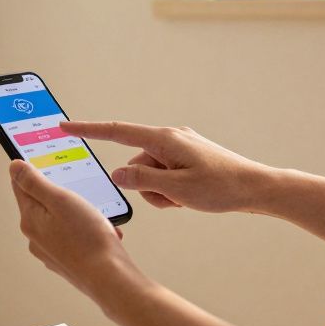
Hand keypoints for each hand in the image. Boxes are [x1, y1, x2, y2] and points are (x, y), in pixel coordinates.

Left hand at [9, 161, 150, 300]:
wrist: (109, 278)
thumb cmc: (87, 238)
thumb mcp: (60, 199)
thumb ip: (35, 182)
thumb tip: (14, 166)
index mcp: (29, 220)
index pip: (20, 186)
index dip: (31, 170)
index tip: (42, 162)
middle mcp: (35, 238)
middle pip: (43, 204)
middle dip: (64, 197)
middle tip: (83, 197)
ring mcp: (50, 252)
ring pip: (62, 221)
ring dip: (80, 215)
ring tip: (97, 219)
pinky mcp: (67, 262)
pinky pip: (74, 238)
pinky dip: (87, 232)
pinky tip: (102, 233)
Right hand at [60, 121, 271, 213]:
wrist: (258, 188)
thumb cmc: (222, 187)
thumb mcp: (176, 190)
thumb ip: (142, 181)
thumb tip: (117, 173)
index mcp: (165, 139)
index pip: (117, 132)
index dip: (88, 130)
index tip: (66, 126)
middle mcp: (170, 138)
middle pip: (136, 163)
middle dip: (147, 186)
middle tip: (176, 198)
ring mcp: (179, 147)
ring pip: (150, 174)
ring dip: (161, 191)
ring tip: (187, 199)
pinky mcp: (187, 157)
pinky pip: (165, 175)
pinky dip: (171, 190)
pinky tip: (191, 196)